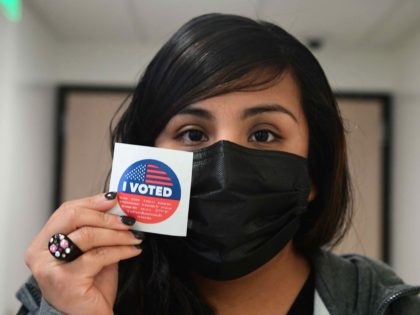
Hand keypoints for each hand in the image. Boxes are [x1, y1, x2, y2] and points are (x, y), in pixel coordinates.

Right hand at [24, 193, 142, 314]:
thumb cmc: (88, 283)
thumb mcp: (90, 250)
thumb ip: (96, 229)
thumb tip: (117, 206)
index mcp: (42, 242)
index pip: (66, 211)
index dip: (92, 202)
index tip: (115, 199)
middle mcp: (40, 254)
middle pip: (73, 218)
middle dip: (105, 217)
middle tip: (128, 220)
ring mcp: (50, 268)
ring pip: (87, 236)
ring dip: (117, 234)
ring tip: (134, 236)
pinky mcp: (66, 281)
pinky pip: (98, 256)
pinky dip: (121, 250)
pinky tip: (133, 250)